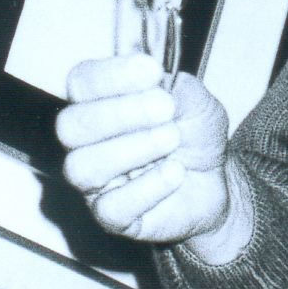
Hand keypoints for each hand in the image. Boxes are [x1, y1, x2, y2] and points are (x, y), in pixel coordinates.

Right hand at [56, 54, 231, 243]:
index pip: (81, 82)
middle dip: (118, 113)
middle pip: (70, 126)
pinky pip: (111, 208)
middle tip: (165, 107)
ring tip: (172, 139)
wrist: (217, 182)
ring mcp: (96, 183)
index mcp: (98, 102)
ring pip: (83, 167)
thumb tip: (156, 84)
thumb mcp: (196, 101)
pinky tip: (175, 173)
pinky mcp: (113, 217)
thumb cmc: (193, 135)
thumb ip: (175, 88)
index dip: (111, 75)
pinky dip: (147, 187)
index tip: (151, 70)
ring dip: (131, 149)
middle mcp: (87, 142)